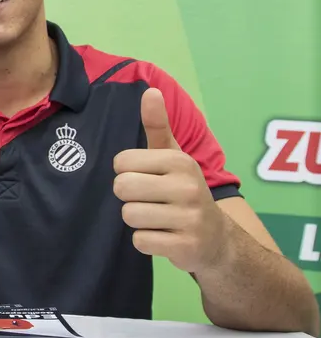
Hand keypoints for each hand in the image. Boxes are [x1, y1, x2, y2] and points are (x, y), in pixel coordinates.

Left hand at [113, 88, 229, 273]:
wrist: (216, 238)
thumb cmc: (183, 190)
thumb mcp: (173, 156)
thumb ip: (158, 126)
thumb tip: (150, 91)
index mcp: (180, 161)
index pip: (121, 163)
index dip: (126, 172)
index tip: (145, 177)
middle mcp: (187, 187)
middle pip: (122, 188)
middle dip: (128, 197)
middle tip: (149, 200)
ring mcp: (189, 218)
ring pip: (129, 215)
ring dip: (137, 220)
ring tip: (157, 217)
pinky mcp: (185, 246)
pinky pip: (140, 241)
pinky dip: (146, 241)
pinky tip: (164, 236)